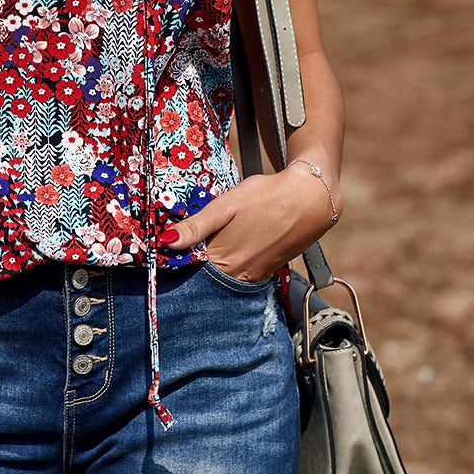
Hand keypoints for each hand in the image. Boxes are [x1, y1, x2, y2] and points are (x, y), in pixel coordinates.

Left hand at [158, 165, 340, 282]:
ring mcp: (254, 275)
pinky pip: (240, 273)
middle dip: (191, 265)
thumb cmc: (266, 197)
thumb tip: (165, 242)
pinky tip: (229, 246)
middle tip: (180, 248)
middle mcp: (238, 275)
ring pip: (222, 275)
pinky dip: (229, 264)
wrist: (309, 200)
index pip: (188, 269)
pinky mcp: (266, 271)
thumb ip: (196, 226)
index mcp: (224, 260)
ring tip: (205, 245)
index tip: (163, 251)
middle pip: (204, 276)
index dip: (175, 260)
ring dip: (210, 265)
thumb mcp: (226, 206)